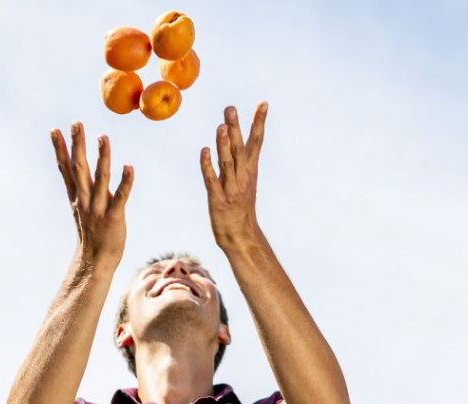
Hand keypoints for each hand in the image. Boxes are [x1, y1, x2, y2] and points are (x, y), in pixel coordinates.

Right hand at [51, 122, 133, 269]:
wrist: (96, 263)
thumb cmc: (92, 233)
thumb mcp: (83, 207)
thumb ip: (83, 187)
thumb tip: (81, 167)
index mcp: (76, 197)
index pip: (65, 169)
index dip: (60, 150)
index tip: (55, 130)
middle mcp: (84, 201)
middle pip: (79, 169)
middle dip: (77, 146)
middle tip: (76, 124)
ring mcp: (98, 209)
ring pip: (100, 180)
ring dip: (102, 158)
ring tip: (103, 137)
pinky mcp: (114, 218)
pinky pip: (120, 198)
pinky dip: (125, 183)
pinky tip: (129, 167)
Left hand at [199, 102, 266, 251]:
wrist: (241, 236)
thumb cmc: (240, 207)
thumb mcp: (245, 181)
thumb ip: (240, 161)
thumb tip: (235, 139)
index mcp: (250, 171)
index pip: (257, 142)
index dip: (259, 123)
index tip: (263, 103)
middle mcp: (243, 177)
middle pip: (240, 148)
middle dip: (236, 127)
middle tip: (231, 108)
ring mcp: (231, 188)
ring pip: (227, 162)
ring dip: (224, 144)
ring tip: (221, 126)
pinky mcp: (218, 199)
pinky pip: (212, 180)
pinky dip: (208, 165)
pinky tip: (204, 151)